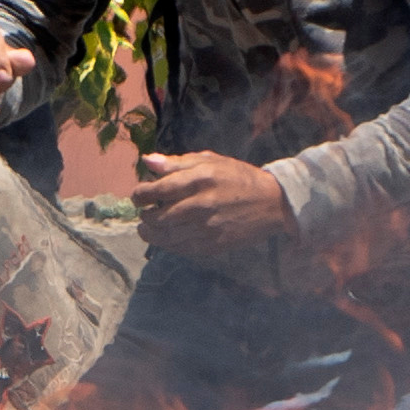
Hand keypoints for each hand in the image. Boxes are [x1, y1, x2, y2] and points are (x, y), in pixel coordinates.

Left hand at [135, 151, 292, 255]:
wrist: (271, 202)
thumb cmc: (237, 177)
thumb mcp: (210, 160)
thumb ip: (176, 163)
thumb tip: (147, 161)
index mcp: (200, 178)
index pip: (159, 189)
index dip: (140, 194)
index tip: (138, 196)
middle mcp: (202, 203)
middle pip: (159, 216)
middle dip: (145, 216)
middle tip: (144, 214)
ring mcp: (208, 227)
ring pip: (167, 237)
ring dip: (152, 234)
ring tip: (147, 229)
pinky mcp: (214, 244)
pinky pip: (182, 249)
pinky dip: (169, 245)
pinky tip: (166, 239)